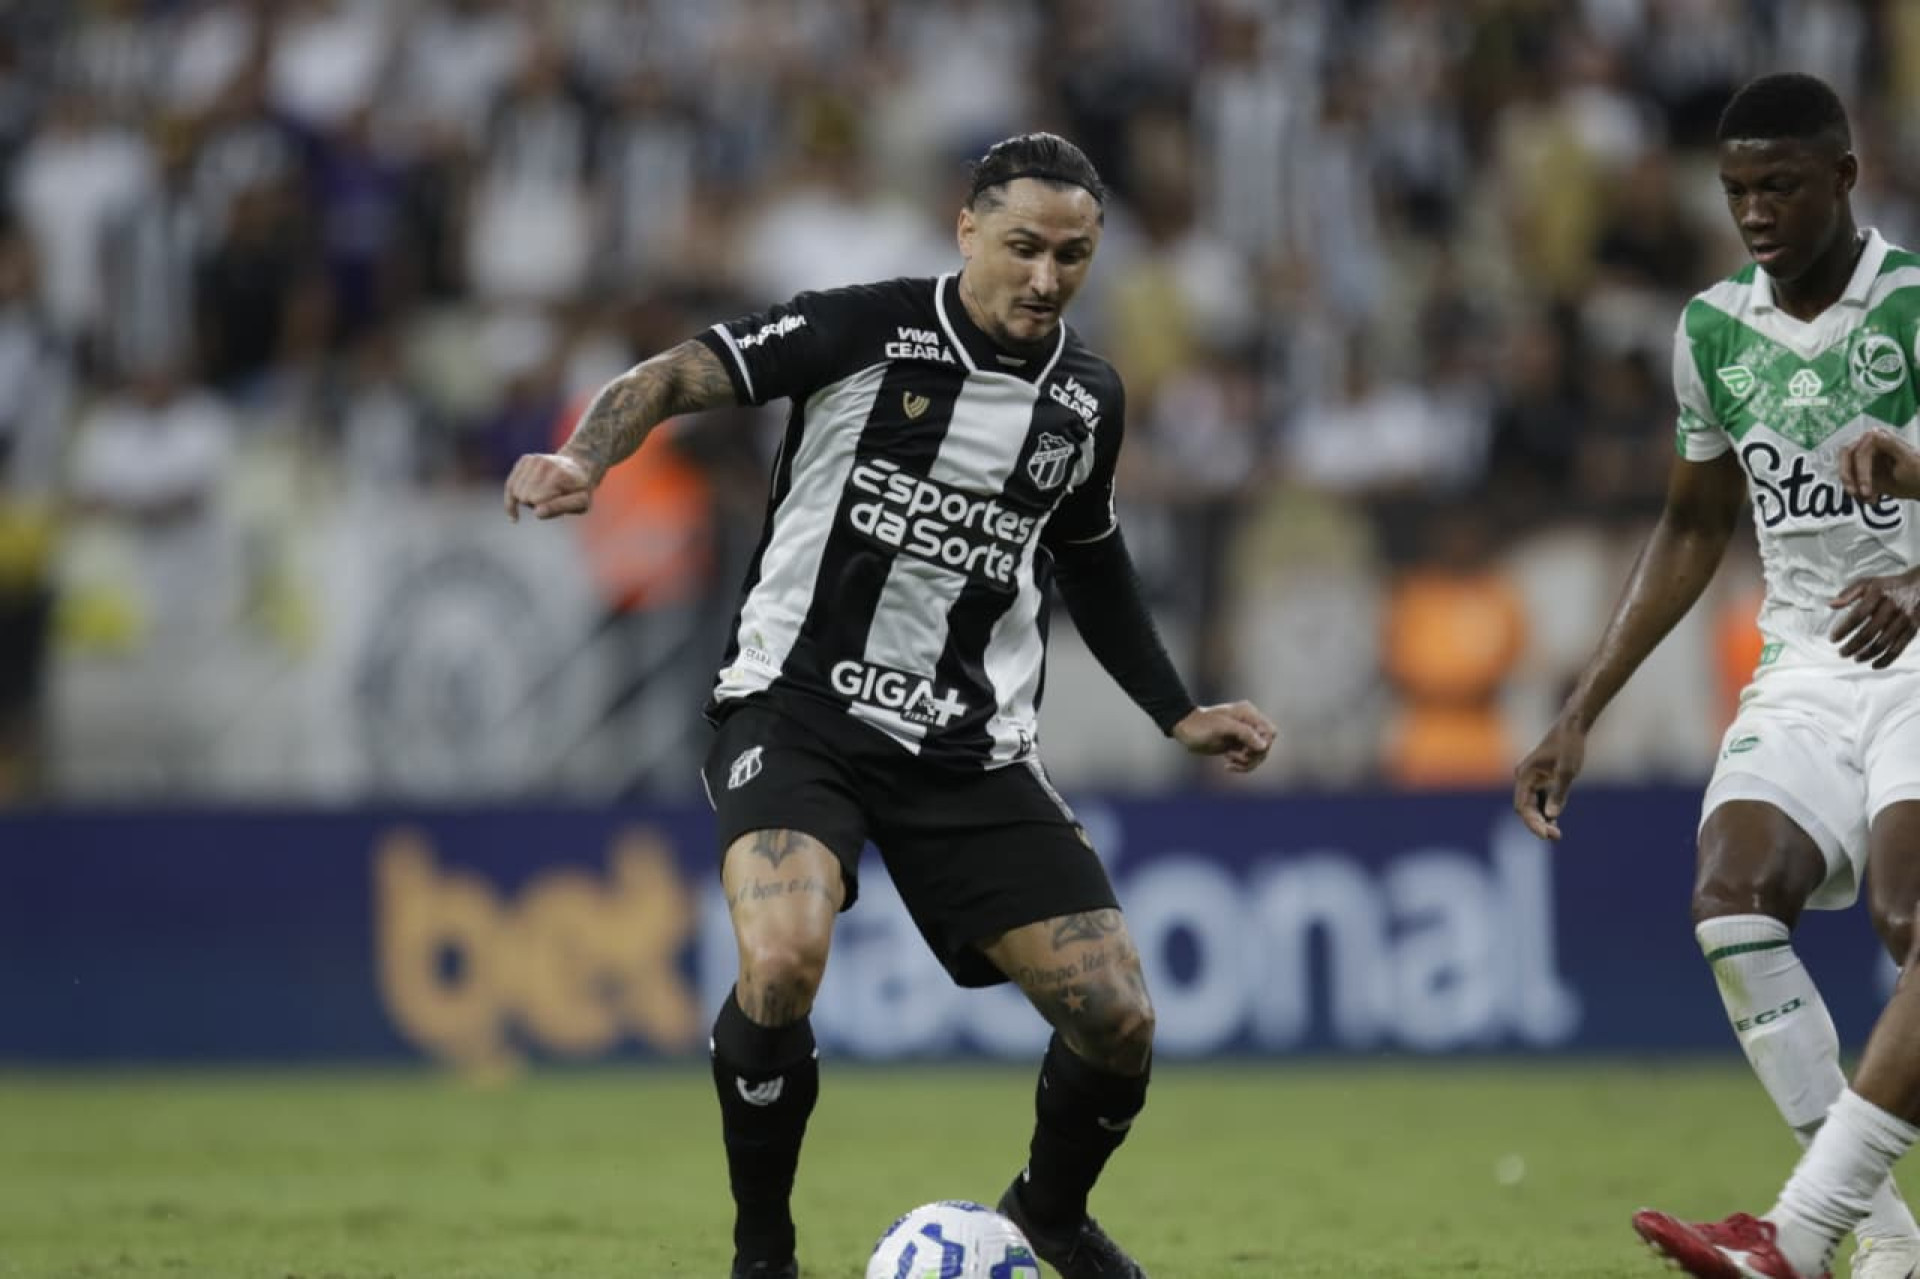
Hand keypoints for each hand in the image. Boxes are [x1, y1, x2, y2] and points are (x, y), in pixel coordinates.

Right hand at [504, 452, 595, 521]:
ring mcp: (533, 459)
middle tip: (551, 498)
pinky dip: (512, 496)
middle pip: (524, 496)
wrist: (579, 465)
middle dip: (534, 503)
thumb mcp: (580, 503)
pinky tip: (517, 507)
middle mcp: (544, 463)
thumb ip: (560, 507)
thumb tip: (537, 512)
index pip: (537, 501)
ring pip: (515, 491)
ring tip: (541, 494)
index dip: (545, 508)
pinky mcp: (525, 459)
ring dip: (524, 498)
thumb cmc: (580, 489)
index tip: (558, 503)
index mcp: (559, 475)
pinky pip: (510, 484)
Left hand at [1172, 701, 1275, 772]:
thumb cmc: (1201, 725)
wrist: (1184, 729)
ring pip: (1257, 755)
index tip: (1247, 750)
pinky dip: (1240, 765)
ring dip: (1246, 762)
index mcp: (1248, 715)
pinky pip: (1247, 759)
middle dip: (1253, 756)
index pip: (1270, 732)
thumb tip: (1263, 746)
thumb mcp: (1222, 727)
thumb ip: (1244, 733)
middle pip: (1265, 746)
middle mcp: (1249, 724)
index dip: (1263, 744)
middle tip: (1235, 756)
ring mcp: (1243, 735)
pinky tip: (1227, 765)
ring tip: (1229, 760)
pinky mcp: (1236, 745)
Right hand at [1512, 719, 1586, 840]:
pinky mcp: (1541, 780)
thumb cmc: (1569, 746)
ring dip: (1542, 820)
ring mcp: (1532, 780)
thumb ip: (1558, 794)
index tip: (1545, 835)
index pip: (1523, 806)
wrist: (1573, 727)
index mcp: (1525, 775)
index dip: (1533, 822)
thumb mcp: (1567, 771)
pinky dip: (1547, 812)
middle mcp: (1525, 779)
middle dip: (1538, 824)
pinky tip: (1556, 823)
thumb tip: (1551, 816)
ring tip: (1557, 834)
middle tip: (1556, 837)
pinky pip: (1540, 801)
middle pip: (1526, 809)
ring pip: (1533, 806)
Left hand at [1830, 567, 1919, 667]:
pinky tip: (1874, 665)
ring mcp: (1904, 619)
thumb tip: (1831, 605)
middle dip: (1853, 645)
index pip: (1858, 615)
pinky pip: (1899, 648)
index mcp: (1878, 595)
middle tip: (1841, 653)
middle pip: (1869, 632)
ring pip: (1884, 642)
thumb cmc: (1887, 586)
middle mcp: (1892, 607)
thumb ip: (1848, 593)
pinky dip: (1886, 659)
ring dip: (1867, 654)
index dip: (1844, 629)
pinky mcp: (1913, 629)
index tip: (1832, 639)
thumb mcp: (1867, 583)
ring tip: (1855, 658)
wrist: (1919, 586)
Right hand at [1838, 428, 1919, 502]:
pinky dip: (1857, 492)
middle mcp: (1866, 444)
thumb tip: (1874, 434)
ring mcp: (1862, 458)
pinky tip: (1872, 499)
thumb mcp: (1907, 457)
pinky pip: (1850, 480)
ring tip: (1868, 498)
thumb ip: (1891, 444)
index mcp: (1877, 437)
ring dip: (1852, 486)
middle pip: (1846, 457)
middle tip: (1854, 493)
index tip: (1865, 489)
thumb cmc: (1918, 470)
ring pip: (1845, 469)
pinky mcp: (1861, 471)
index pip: (1859, 452)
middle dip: (1848, 477)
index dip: (1860, 471)